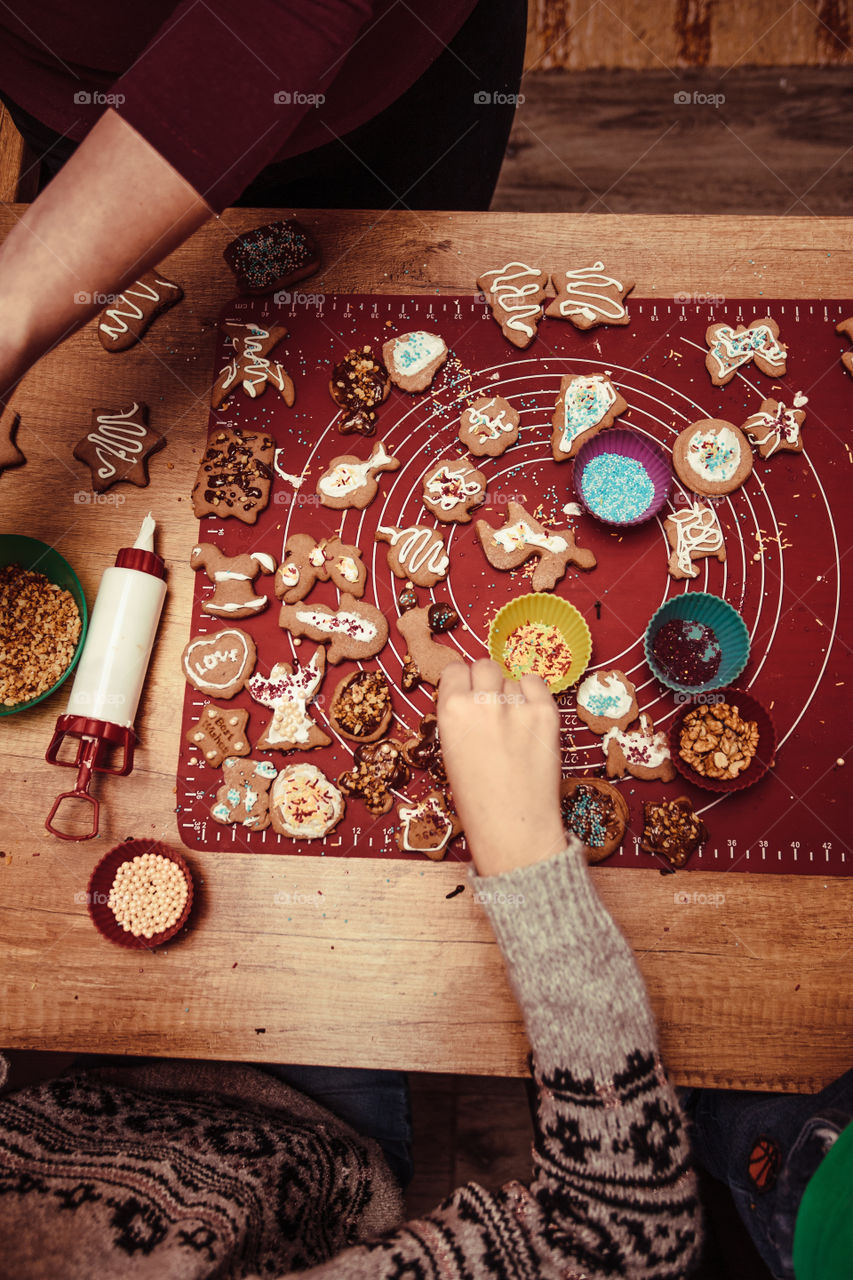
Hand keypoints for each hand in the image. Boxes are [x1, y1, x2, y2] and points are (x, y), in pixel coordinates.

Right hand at [436, 659, 566, 876]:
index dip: (463, 682)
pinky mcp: (545, 713)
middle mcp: (482, 702)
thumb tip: (473, 693)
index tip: (469, 691)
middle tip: (494, 706)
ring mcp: (516, 706)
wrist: (513, 828)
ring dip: (512, 693)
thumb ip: (460, 717)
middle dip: (487, 682)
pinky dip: (534, 696)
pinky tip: (530, 719)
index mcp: (451, 711)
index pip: (455, 669)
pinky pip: (537, 684)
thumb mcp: (451, 752)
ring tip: (514, 726)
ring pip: (512, 678)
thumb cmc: (478, 799)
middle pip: (485, 666)